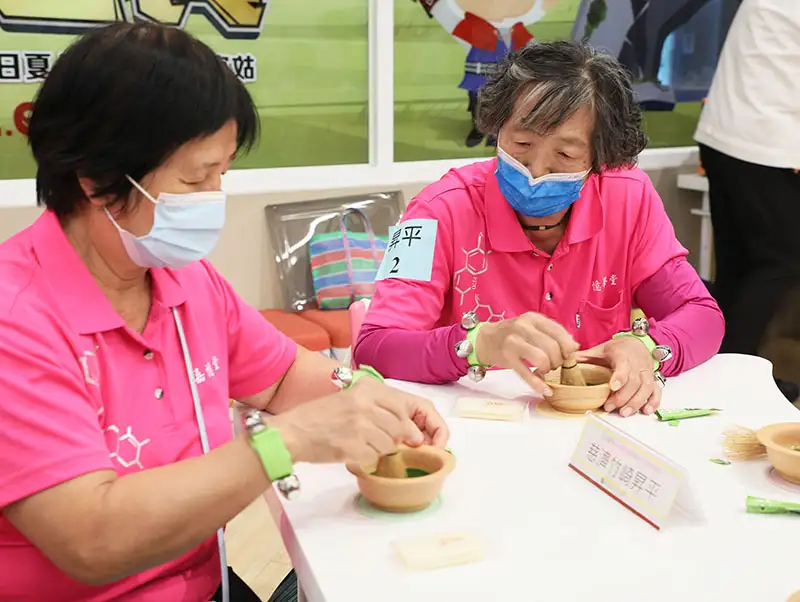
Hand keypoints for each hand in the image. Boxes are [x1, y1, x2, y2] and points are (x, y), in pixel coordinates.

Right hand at [268, 377, 448, 464]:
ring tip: (359, 443)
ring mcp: (360, 423)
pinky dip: (366, 460)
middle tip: (387, 444)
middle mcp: (367, 402)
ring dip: (380, 450)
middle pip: (404, 427)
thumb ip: (385, 413)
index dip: (431, 425)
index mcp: (370, 388)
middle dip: (401, 441)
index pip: (414, 405)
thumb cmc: (322, 418)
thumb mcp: (354, 402)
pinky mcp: (353, 444)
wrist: (292, 432)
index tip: (435, 441)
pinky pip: (375, 458)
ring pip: (391, 445)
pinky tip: (351, 451)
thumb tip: (416, 436)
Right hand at [475, 312, 578, 395]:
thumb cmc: (513, 334)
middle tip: (553, 364)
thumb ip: (553, 334)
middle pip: (552, 347)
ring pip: (542, 359)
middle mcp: (523, 327)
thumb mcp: (532, 328)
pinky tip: (544, 389)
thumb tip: (575, 347)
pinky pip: (526, 374)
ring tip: (544, 370)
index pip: (559, 332)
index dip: (567, 347)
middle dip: (558, 360)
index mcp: (533, 318)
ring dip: (548, 369)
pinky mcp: (507, 357)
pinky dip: (538, 384)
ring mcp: (514, 342)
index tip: (567, 355)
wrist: (486, 339)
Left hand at [577, 337, 661, 416]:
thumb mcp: (601, 349)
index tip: (613, 386)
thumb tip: (567, 359)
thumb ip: (586, 356)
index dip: (619, 377)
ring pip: (646, 388)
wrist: (637, 344)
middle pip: (633, 382)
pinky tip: (645, 411)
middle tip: (609, 407)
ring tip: (624, 412)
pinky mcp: (652, 380)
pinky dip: (653, 402)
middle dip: (622, 397)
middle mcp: (637, 365)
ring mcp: (646, 373)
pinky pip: (656, 392)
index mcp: (623, 356)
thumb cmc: (618, 349)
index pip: (623, 367)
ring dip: (636, 402)